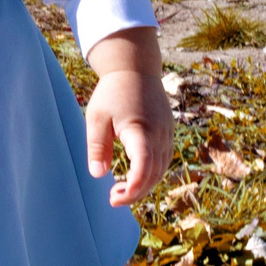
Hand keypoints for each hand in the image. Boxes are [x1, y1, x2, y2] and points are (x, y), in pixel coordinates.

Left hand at [83, 26, 171, 208]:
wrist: (136, 68)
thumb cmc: (113, 92)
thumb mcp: (97, 117)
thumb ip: (97, 146)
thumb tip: (98, 175)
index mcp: (141, 129)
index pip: (144, 165)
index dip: (133, 187)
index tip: (114, 198)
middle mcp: (159, 134)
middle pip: (154, 173)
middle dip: (136, 192)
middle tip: (113, 198)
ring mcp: (167, 133)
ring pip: (161, 169)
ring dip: (144, 185)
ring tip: (121, 190)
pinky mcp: (168, 132)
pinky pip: (163, 160)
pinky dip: (151, 173)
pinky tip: (135, 176)